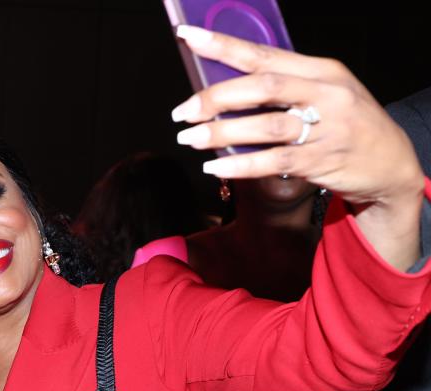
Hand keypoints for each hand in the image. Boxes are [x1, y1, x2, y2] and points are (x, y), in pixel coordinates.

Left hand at [171, 26, 424, 268]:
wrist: (391, 163)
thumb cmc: (346, 124)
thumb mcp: (325, 93)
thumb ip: (284, 87)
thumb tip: (224, 88)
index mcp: (321, 70)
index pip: (264, 54)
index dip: (223, 46)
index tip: (189, 38)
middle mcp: (325, 94)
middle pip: (262, 87)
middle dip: (216, 97)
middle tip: (183, 111)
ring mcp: (325, 129)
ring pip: (265, 126)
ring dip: (221, 133)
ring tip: (190, 138)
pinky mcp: (321, 162)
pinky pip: (273, 162)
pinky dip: (240, 164)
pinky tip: (215, 167)